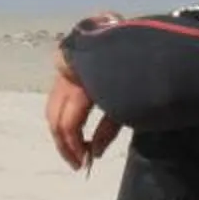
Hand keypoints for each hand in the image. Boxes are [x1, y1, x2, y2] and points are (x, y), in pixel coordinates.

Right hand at [47, 18, 126, 170]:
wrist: (145, 34)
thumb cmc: (139, 69)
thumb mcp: (128, 103)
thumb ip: (108, 129)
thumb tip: (94, 153)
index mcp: (83, 82)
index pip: (68, 122)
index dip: (73, 146)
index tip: (83, 165)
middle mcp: (68, 74)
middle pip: (55, 116)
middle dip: (63, 142)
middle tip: (76, 162)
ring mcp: (65, 68)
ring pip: (53, 106)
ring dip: (61, 130)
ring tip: (74, 149)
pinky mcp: (66, 65)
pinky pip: (58, 95)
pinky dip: (63, 114)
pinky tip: (73, 129)